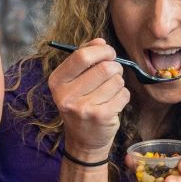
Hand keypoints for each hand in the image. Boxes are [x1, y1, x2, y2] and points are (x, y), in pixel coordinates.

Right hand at [48, 39, 129, 159]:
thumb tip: (101, 41)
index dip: (101, 50)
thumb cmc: (81, 104)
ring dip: (119, 83)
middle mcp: (66, 96)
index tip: (109, 53)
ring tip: (110, 92)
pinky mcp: (101, 117)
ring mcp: (83, 108)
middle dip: (115, 67)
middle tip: (114, 73)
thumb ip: (85, 58)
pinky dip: (123, 96)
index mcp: (57, 82)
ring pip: (116, 81)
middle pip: (104, 67)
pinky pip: (123, 94)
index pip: (81, 56)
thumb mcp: (74, 81)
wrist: (83, 140)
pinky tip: (114, 103)